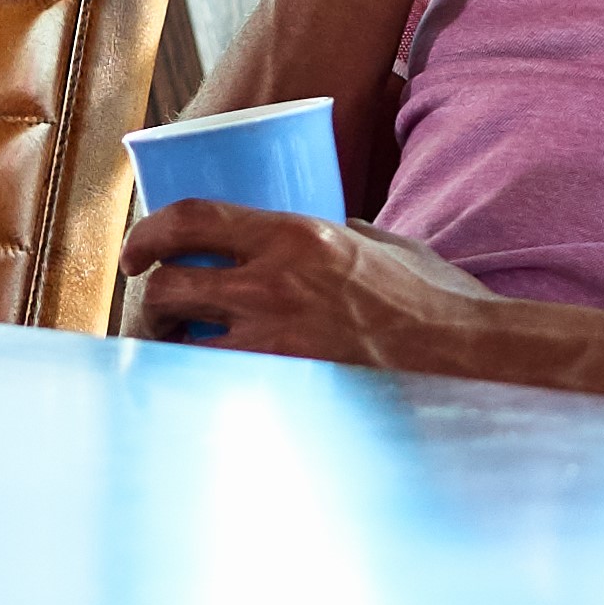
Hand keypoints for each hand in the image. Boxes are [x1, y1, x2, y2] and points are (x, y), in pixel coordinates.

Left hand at [115, 199, 500, 366]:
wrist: (467, 355)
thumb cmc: (432, 299)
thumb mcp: (377, 242)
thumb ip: (329, 235)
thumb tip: (288, 241)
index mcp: (296, 234)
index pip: (192, 218)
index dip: (148, 232)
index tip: (137, 253)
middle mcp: (275, 283)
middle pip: (169, 284)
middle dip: (149, 301)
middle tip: (156, 311)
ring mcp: (276, 340)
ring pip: (179, 343)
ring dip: (167, 348)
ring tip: (176, 352)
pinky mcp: (285, 385)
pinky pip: (214, 384)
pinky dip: (200, 384)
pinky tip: (207, 386)